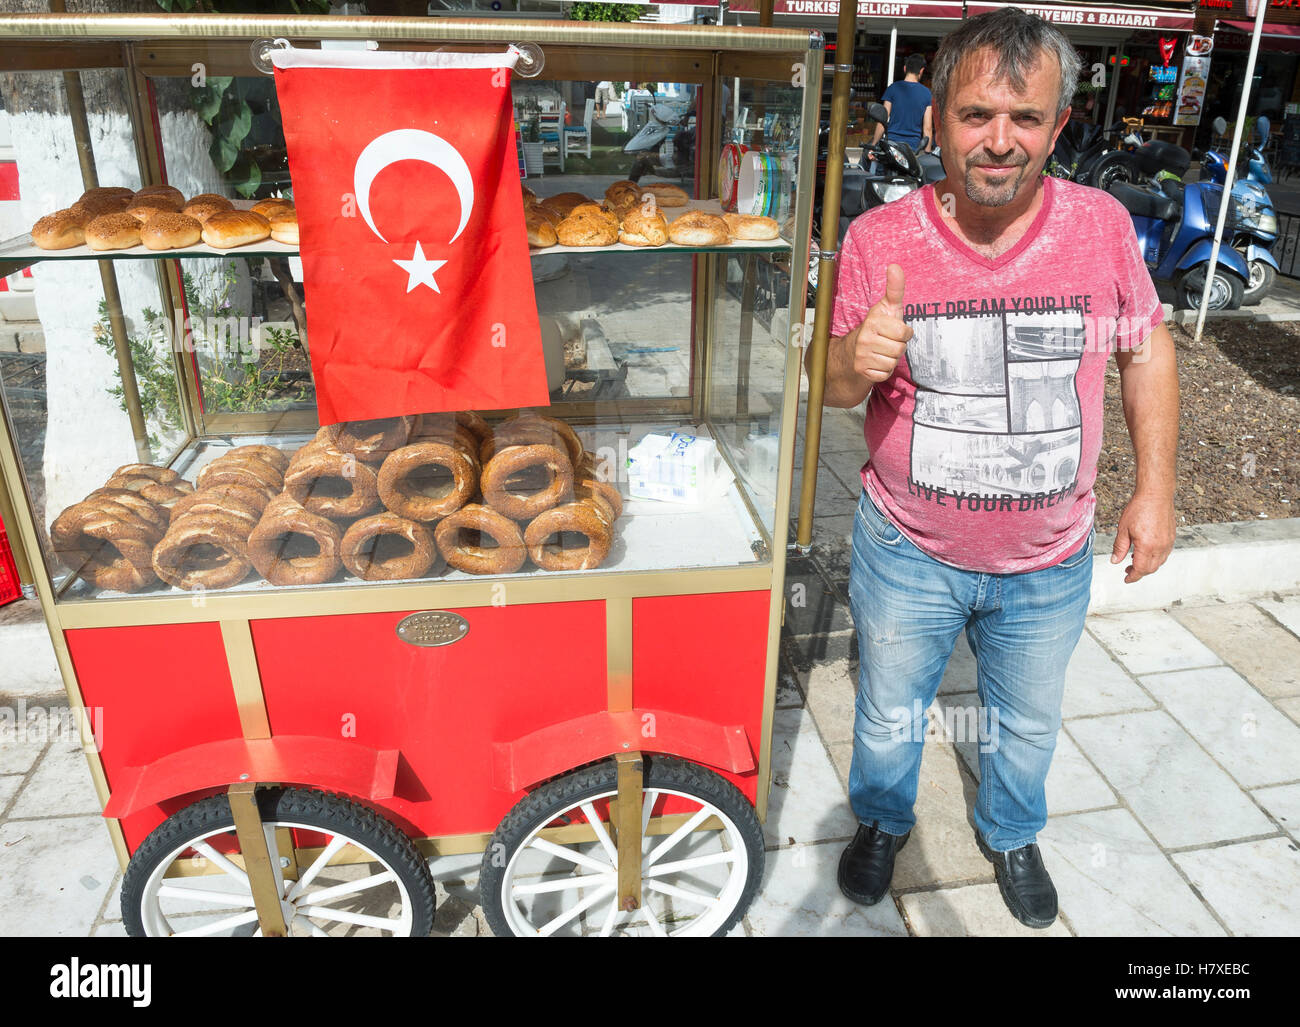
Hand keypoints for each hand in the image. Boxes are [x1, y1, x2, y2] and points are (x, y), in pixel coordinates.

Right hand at [852, 264, 911, 384]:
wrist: (851, 351)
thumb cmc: (876, 328)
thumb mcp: (887, 307)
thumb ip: (895, 288)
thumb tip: (895, 266)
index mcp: (873, 322)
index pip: (904, 333)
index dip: (903, 333)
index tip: (894, 330)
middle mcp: (865, 339)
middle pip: (900, 349)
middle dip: (897, 347)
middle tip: (887, 342)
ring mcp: (862, 356)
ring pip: (893, 362)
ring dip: (891, 359)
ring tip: (882, 351)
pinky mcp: (862, 371)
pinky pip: (885, 374)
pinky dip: (884, 370)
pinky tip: (877, 362)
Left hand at [1111, 493, 1175, 582]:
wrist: (1156, 494)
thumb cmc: (1139, 508)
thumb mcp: (1123, 529)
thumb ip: (1119, 547)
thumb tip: (1115, 561)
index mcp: (1147, 546)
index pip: (1140, 569)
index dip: (1132, 577)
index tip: (1126, 579)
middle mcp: (1160, 547)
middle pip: (1151, 569)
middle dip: (1139, 573)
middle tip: (1127, 571)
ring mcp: (1168, 542)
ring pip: (1159, 562)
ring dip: (1148, 566)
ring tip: (1134, 561)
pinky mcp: (1172, 537)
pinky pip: (1164, 554)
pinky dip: (1155, 558)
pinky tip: (1145, 552)